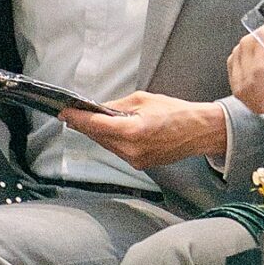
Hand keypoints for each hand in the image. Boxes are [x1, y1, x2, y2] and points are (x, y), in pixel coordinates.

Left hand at [60, 93, 228, 168]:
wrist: (199, 131)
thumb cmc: (177, 112)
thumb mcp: (144, 100)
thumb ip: (118, 106)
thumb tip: (99, 109)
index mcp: (132, 131)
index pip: (95, 126)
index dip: (76, 119)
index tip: (64, 113)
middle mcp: (132, 150)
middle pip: (98, 137)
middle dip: (85, 125)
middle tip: (72, 114)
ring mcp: (136, 160)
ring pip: (106, 145)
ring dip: (97, 134)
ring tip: (89, 120)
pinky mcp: (141, 164)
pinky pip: (118, 151)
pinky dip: (111, 141)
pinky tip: (109, 131)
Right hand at [227, 25, 263, 116]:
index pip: (258, 72)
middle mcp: (249, 42)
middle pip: (246, 82)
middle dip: (259, 103)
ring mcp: (239, 50)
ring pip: (238, 86)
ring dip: (253, 102)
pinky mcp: (234, 59)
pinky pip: (235, 85)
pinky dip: (246, 96)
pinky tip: (259, 99)